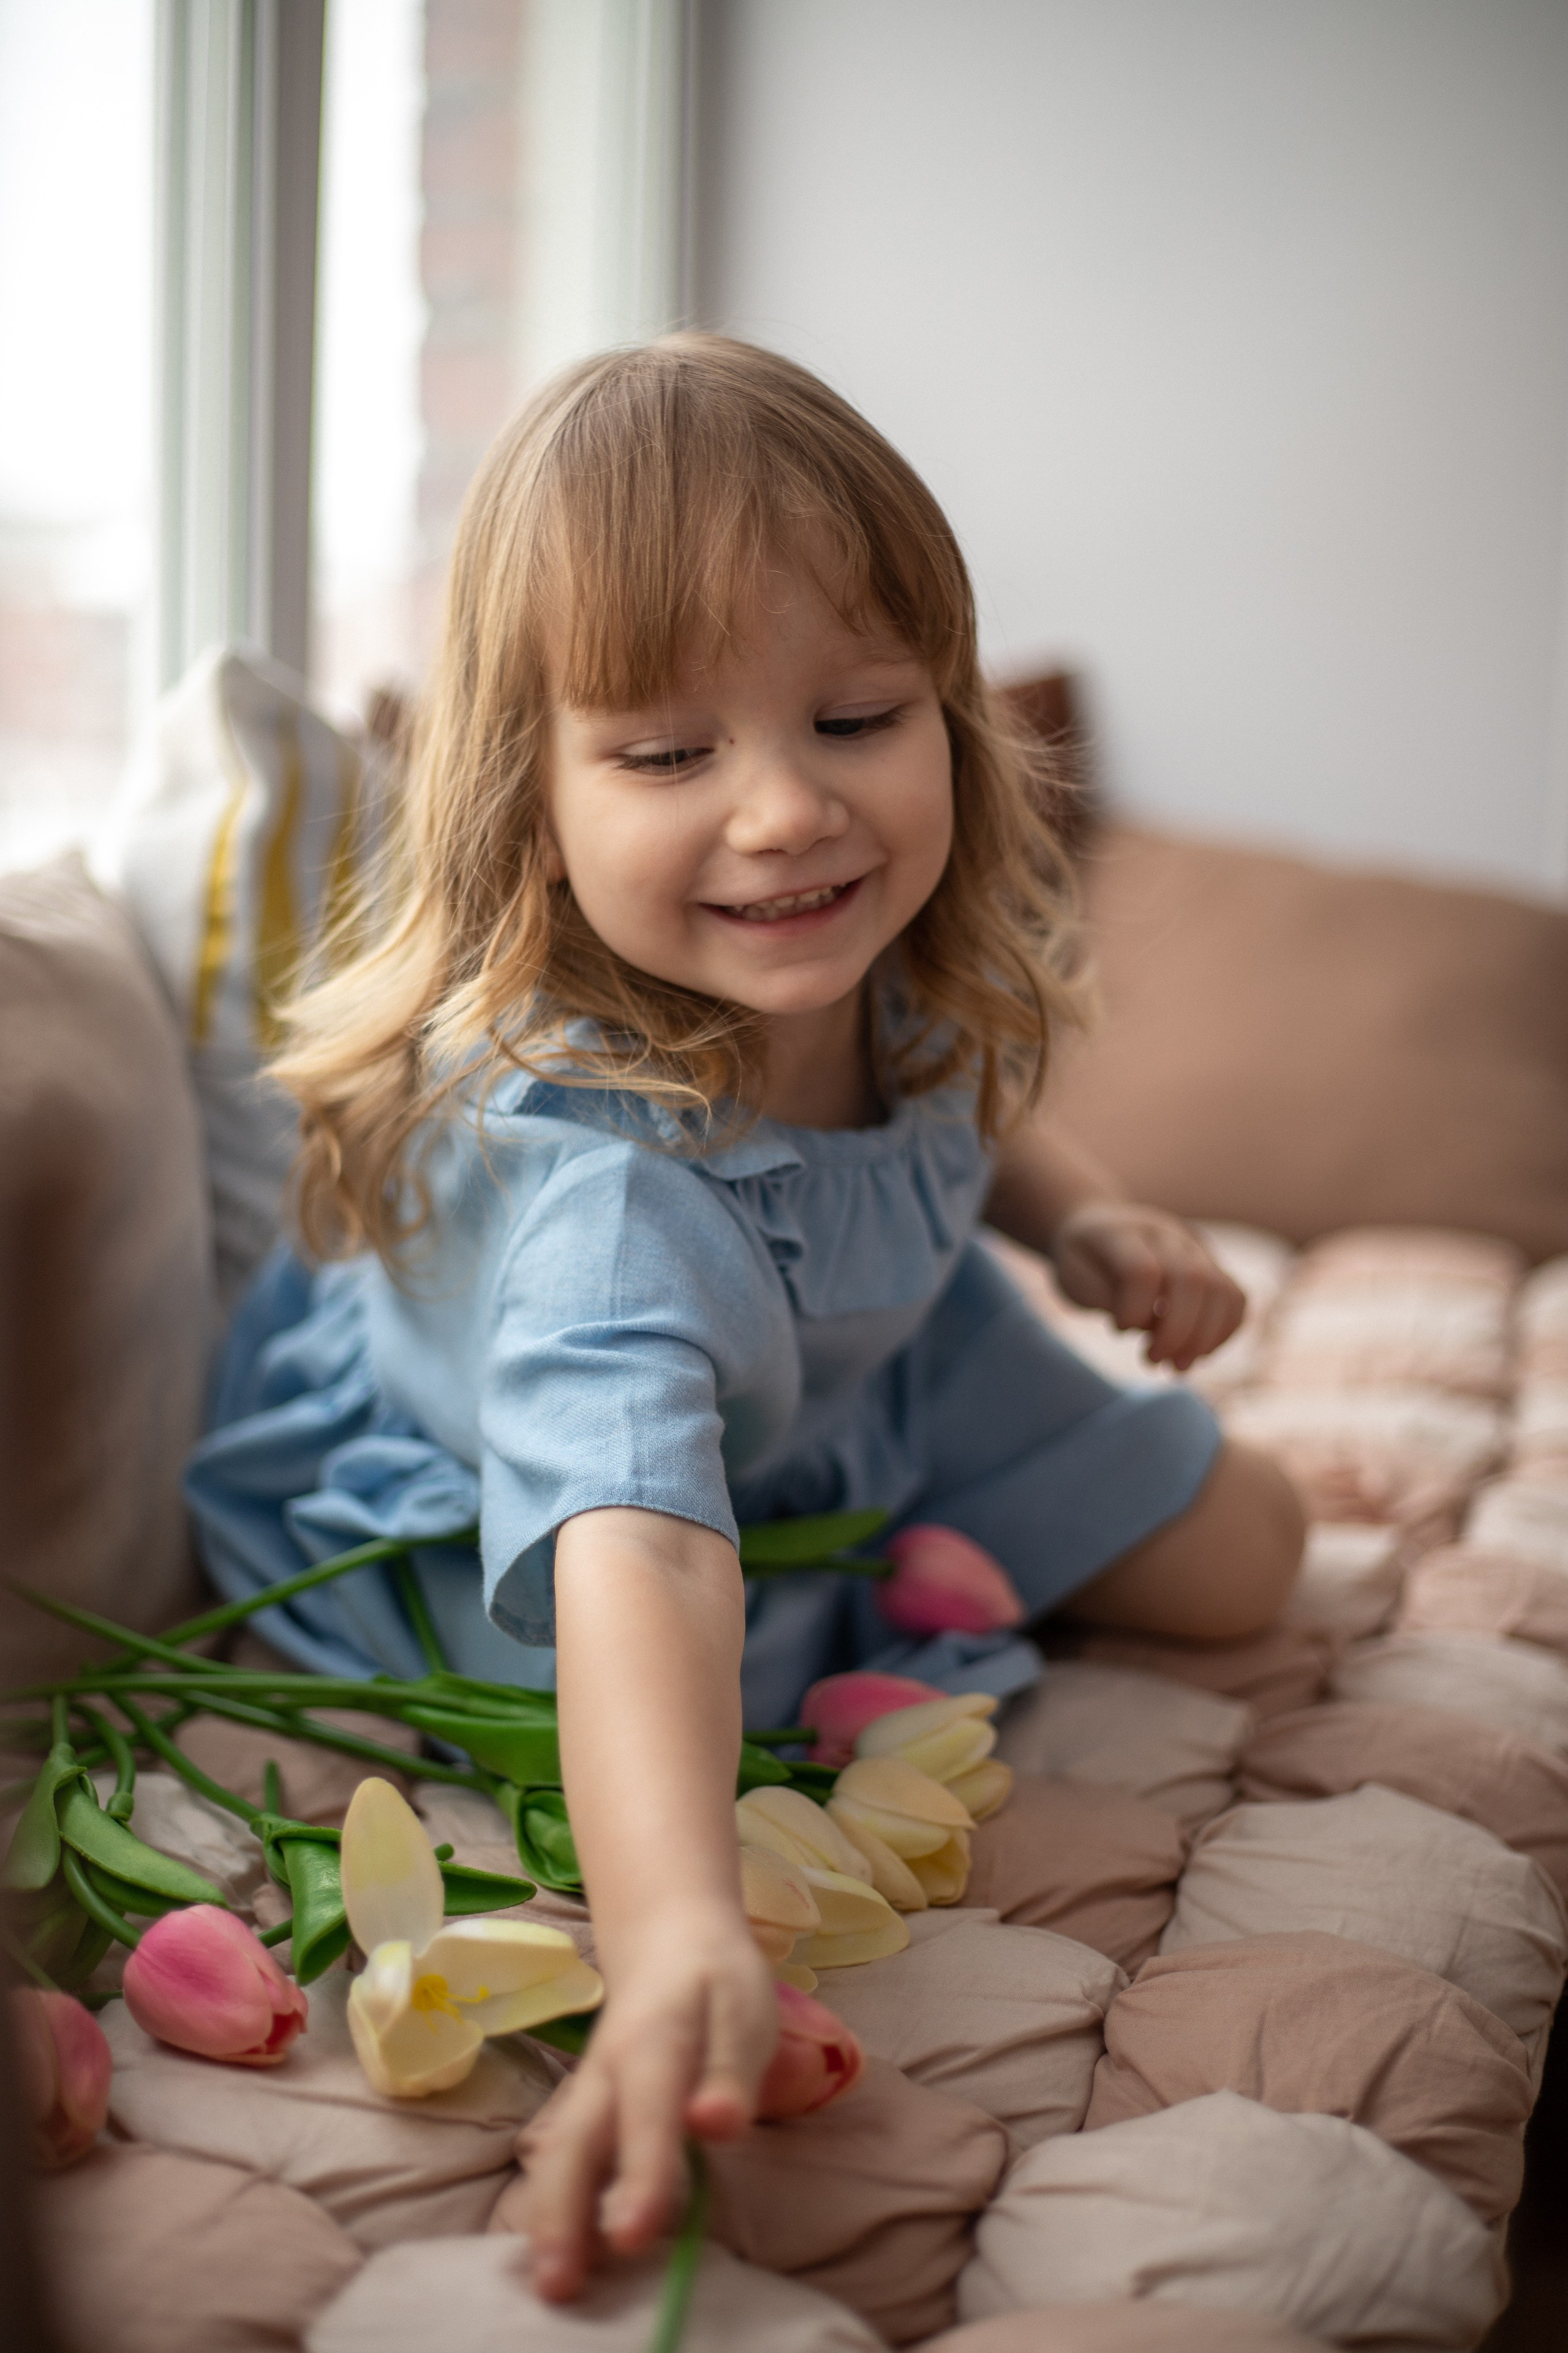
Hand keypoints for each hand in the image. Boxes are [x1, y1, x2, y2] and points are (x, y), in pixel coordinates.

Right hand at [515, 1899, 776, 2300]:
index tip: (632, 2237)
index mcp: (652, 2042)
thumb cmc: (716, 1982)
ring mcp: (588, 2093)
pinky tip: (559, 2253)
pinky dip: (552, 2204)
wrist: (668, 1938)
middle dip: (564, 2216)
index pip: (646, 2114)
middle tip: (559, 2286)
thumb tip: (716, 2124)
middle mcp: (606, 2073)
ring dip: (548, 2219)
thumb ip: (731, 2072)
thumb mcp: (743, 2010)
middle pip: (575, 2145)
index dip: (640, 2174)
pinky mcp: (587, 2110)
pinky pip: (562, 2158)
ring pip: (558, 2156)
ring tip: (550, 2283)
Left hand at [1049, 1202, 1245, 1370]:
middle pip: (1192, 1279)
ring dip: (1205, 1338)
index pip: (1143, 1271)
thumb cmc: (1083, 1261)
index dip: (1134, 1309)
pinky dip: (1223, 1332)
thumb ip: (1104, 1297)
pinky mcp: (1212, 1266)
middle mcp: (1166, 1235)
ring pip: (1222, 1289)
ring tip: (1177, 1367)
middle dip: (1177, 1332)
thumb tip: (1149, 1324)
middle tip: (1151, 1360)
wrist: (1102, 1226)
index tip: (1118, 1330)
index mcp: (1122, 1233)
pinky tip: (1196, 1353)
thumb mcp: (1073, 1277)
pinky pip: (1236, 1298)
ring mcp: (1195, 1248)